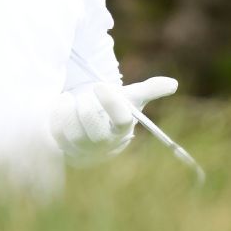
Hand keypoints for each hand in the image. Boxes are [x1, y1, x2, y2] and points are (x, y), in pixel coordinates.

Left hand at [50, 76, 177, 162]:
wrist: (89, 125)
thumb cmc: (110, 110)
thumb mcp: (128, 99)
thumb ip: (148, 90)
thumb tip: (172, 83)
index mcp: (122, 129)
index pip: (122, 121)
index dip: (112, 104)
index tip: (101, 84)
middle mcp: (103, 143)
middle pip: (96, 132)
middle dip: (88, 109)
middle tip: (86, 94)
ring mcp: (83, 147)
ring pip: (73, 132)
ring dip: (70, 110)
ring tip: (71, 97)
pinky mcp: (63, 146)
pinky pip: (57, 130)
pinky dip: (57, 113)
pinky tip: (63, 103)